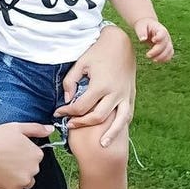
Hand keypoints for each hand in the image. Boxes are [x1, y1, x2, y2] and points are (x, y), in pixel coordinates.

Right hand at [0, 122, 52, 188]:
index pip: (36, 154)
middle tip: (9, 160)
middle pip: (33, 169)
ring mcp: (24, 180)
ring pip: (28, 182)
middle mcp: (33, 168)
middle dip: (24, 166)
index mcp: (36, 153)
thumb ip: (36, 128)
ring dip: (22, 179)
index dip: (26, 152)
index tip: (16, 150)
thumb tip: (50, 129)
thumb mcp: (16, 127)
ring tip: (8, 173)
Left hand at [54, 26, 135, 147]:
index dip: (67, 112)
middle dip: (82, 123)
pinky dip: (121, 125)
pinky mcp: (131, 95)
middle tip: (70, 125)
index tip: (58, 112)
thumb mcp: (81, 63)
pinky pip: (128, 114)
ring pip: (118, 120)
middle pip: (97, 117)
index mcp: (100, 85)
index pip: (80, 107)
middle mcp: (115, 93)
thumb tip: (68, 98)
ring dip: (110, 134)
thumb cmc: (98, 52)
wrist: (121, 43)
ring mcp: (125, 95)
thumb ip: (71, 81)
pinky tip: (115, 133)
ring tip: (102, 145)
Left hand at [134, 17, 173, 61]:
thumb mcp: (140, 27)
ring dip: (162, 57)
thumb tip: (142, 39)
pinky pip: (169, 55)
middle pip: (165, 45)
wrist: (148, 26)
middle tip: (147, 55)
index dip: (159, 38)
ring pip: (169, 51)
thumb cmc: (143, 26)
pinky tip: (156, 61)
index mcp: (160, 29)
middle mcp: (166, 36)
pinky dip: (164, 59)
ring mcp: (168, 42)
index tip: (152, 40)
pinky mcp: (167, 48)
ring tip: (153, 60)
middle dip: (157, 51)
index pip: (162, 34)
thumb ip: (141, 32)